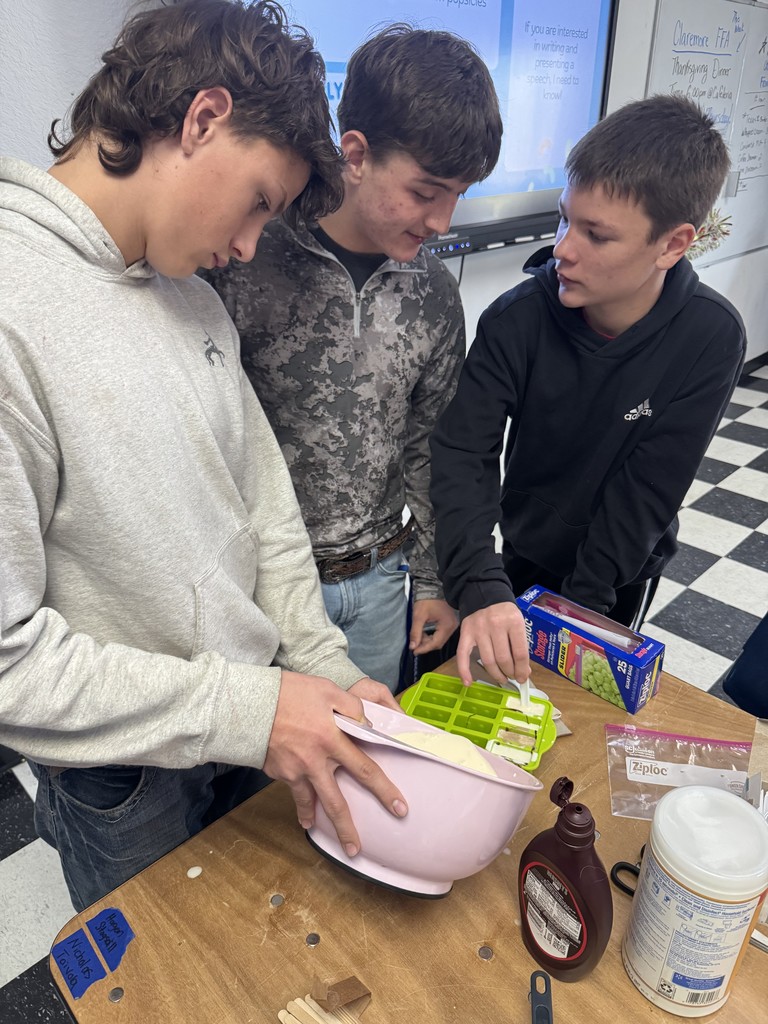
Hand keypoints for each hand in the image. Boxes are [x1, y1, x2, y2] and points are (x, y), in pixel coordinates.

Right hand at [263, 671, 407, 855]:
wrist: (248, 704)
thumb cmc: (290, 692)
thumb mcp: (327, 689)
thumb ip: (352, 707)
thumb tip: (368, 723)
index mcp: (332, 739)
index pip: (365, 769)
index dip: (384, 791)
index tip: (399, 807)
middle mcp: (315, 761)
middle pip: (337, 802)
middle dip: (348, 828)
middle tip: (358, 849)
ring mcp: (295, 770)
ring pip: (314, 803)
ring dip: (327, 825)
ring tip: (339, 843)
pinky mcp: (279, 772)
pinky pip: (296, 793)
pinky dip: (302, 809)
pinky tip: (307, 821)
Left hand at [409, 599, 458, 653]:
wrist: (433, 587)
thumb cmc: (426, 600)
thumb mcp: (419, 616)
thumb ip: (415, 632)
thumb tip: (412, 647)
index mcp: (447, 625)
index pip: (435, 643)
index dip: (424, 648)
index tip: (414, 651)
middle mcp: (452, 627)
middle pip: (438, 643)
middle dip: (425, 645)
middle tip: (414, 644)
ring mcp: (452, 625)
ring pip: (439, 640)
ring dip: (428, 641)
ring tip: (418, 637)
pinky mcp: (449, 623)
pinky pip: (440, 634)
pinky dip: (431, 636)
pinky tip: (423, 633)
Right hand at [456, 602, 529, 686]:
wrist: (485, 594)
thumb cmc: (505, 613)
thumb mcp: (518, 624)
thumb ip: (521, 646)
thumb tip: (524, 671)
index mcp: (513, 622)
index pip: (519, 653)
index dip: (522, 670)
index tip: (523, 678)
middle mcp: (495, 625)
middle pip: (503, 659)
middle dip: (510, 673)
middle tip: (512, 677)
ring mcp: (479, 629)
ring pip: (487, 660)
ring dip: (496, 674)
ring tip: (501, 678)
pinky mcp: (466, 633)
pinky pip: (463, 655)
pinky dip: (464, 671)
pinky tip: (468, 682)